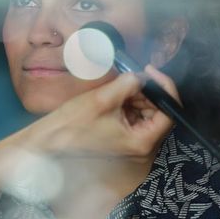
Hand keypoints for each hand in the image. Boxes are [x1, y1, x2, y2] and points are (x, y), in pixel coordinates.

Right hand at [26, 65, 180, 160]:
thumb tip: (141, 75)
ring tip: (119, 86)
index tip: (151, 71)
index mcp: (141, 141)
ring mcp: (131, 145)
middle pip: (159, 113)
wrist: (50, 141)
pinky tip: (114, 97)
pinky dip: (128, 105)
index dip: (164, 89)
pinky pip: (134, 119)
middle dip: (148, 92)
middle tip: (132, 76)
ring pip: (146, 115)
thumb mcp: (102, 99)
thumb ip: (127, 84)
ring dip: (137, 97)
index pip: (169, 113)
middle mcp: (141, 147)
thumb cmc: (72, 125)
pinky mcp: (122, 140)